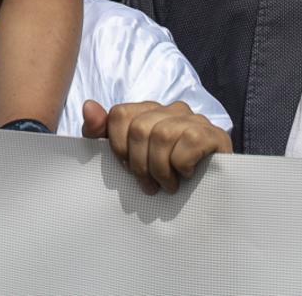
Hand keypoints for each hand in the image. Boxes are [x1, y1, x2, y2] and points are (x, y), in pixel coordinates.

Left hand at [81, 99, 230, 194]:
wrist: (211, 195)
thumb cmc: (165, 175)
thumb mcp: (129, 157)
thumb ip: (103, 132)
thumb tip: (88, 106)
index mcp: (149, 111)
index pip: (120, 114)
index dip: (118, 146)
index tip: (126, 168)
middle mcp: (172, 109)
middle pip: (139, 128)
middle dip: (139, 164)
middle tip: (148, 185)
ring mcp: (195, 119)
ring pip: (162, 136)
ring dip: (160, 169)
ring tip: (167, 185)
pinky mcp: (214, 134)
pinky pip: (188, 143)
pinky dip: (182, 166)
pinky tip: (187, 176)